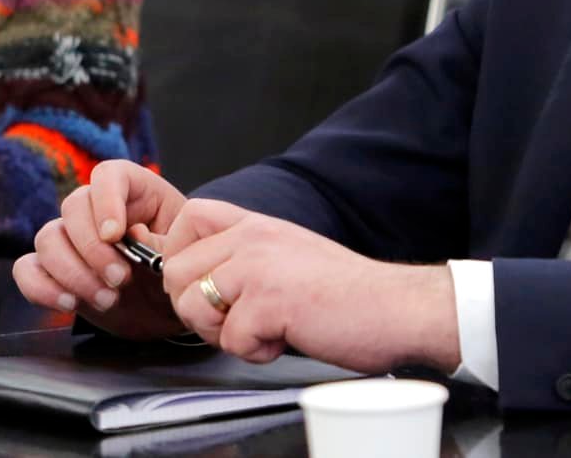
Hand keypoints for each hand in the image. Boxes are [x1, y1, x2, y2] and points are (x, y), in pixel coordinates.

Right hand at [13, 160, 188, 339]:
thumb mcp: (183, 253)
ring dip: (73, 272)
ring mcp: (71, 240)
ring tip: (107, 298)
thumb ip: (162, 242)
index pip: (108, 175)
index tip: (116, 235)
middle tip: (120, 279)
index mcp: (134, 190)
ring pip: (47, 238)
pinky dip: (42, 288)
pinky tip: (70, 304)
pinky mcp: (54, 271)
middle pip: (73, 207)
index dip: (106, 200)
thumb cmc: (178, 269)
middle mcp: (96, 209)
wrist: (168, 308)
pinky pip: (27, 269)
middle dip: (93, 248)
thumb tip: (133, 234)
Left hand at [157, 200, 460, 374]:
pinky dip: (255, 352)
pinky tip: (285, 338)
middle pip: (176, 272)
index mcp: (257, 224)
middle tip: (238, 318)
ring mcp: (258, 267)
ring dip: (223, 332)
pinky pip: (230, 339)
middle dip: (197, 309)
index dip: (179, 255)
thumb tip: (191, 273)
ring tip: (264, 329)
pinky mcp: (268, 302)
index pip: (187, 219)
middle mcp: (253, 238)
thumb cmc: (347, 291)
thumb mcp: (287, 255)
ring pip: (193, 306)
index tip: (202, 283)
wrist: (394, 307)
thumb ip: (243, 256)